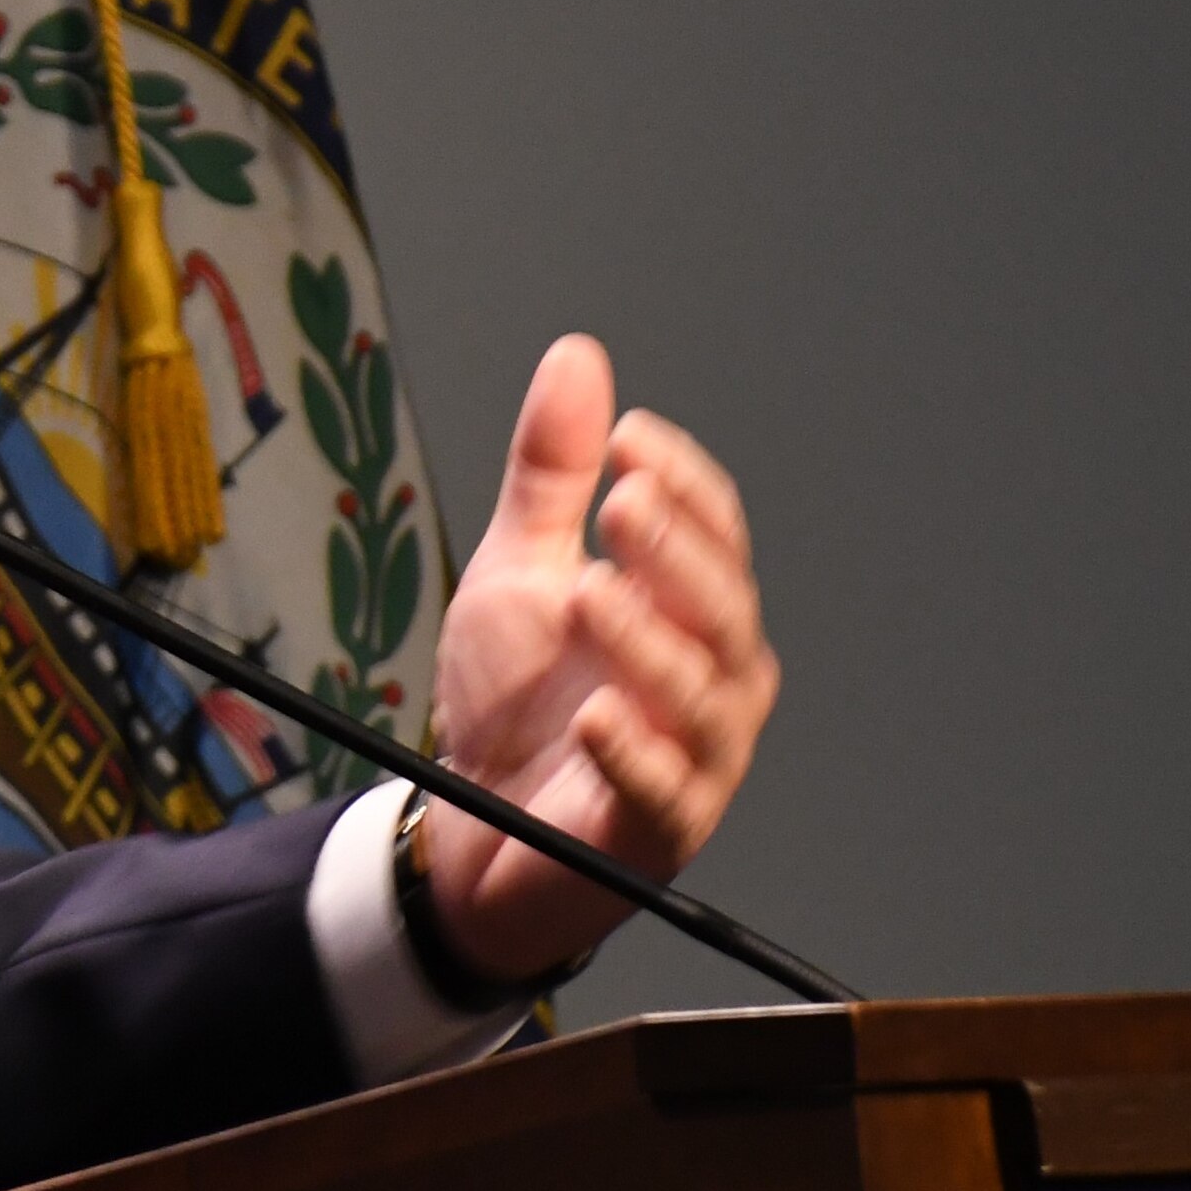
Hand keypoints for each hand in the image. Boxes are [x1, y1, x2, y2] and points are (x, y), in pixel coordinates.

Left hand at [407, 338, 778, 991]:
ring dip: (647, 642)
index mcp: (691, 613)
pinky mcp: (657, 834)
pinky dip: (632, 757)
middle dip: (676, 553)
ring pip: (699, 696)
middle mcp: (714, 681)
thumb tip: (579, 356)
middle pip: (722, 608)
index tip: (627, 436)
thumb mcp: (518, 574)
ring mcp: (695, 761)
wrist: (468, 833)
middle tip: (620, 501)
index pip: (716, 535)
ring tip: (589, 592)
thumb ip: (551, 480)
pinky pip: (662, 793)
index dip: (683, 483)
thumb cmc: (513, 704)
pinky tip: (594, 718)